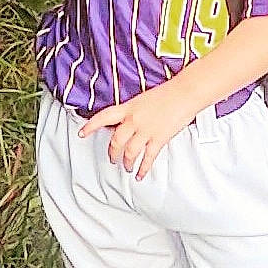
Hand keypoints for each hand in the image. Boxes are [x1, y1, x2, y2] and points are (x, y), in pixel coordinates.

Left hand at [79, 80, 201, 179]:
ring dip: (127, 162)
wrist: (186, 92)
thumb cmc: (169, 92)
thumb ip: (134, 110)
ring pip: (130, 152)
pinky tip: (140, 174)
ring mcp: (146, 130)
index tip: (82, 133)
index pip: (104, 117)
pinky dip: (143, 168)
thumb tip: (129, 121)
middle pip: (116, 141)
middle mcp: (134, 120)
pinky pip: (147, 158)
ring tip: (127, 167)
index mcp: (128, 107)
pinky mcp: (159, 139)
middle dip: (113, 153)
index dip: (91, 126)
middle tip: (112, 158)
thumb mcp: (144, 98)